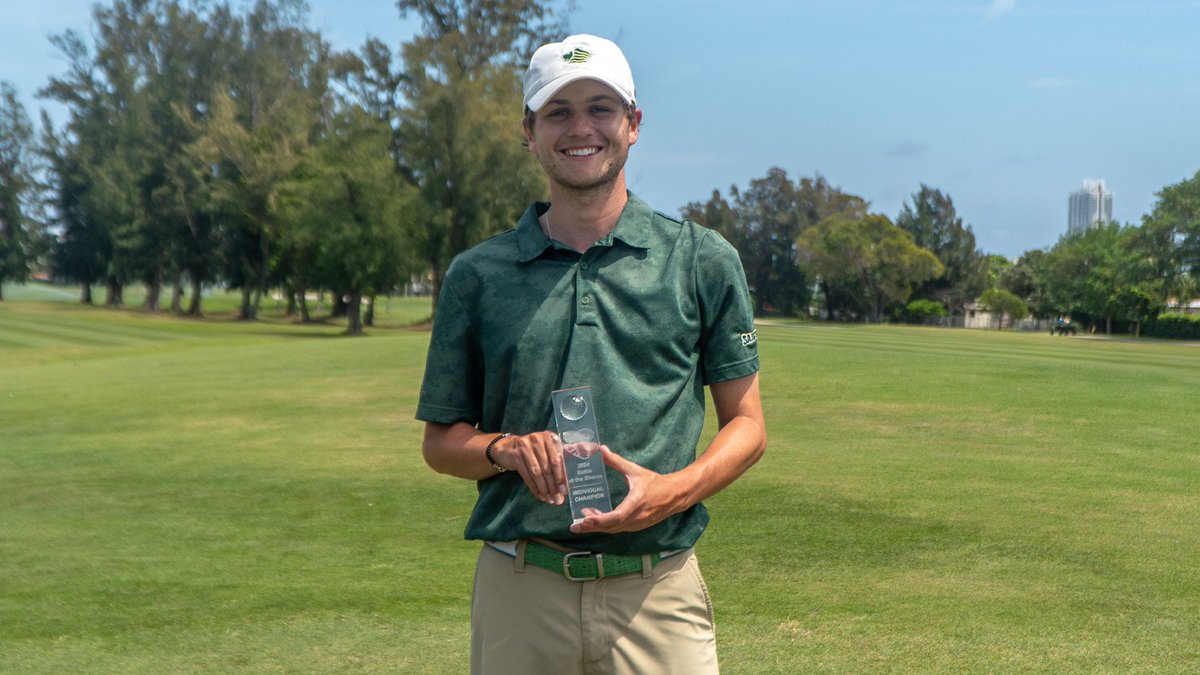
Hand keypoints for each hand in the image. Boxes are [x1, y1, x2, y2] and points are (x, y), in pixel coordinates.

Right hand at [493, 431, 567, 504]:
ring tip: (549, 499)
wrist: (508, 448)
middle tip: (557, 499)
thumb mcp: (546, 450)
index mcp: (549, 437)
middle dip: (553, 485)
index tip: (564, 490)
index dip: (561, 476)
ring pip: (537, 472)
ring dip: (544, 488)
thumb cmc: (533, 451)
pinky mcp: (515, 455)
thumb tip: (569, 482)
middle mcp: (537, 439)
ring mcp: (524, 446)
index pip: (557, 459)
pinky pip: (526, 475)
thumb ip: (559, 460)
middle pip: (547, 467)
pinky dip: (533, 487)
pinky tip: (539, 495)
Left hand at [568, 446, 688, 534]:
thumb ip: (617, 462)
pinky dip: (607, 527)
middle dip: (592, 527)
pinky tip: (596, 521)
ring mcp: (637, 525)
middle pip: (611, 527)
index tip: (585, 519)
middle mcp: (636, 518)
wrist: (675, 495)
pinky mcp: (637, 527)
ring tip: (582, 522)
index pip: (616, 517)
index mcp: (636, 503)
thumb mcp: (635, 470)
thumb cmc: (656, 483)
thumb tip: (601, 450)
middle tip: (575, 526)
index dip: (599, 520)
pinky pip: (619, 529)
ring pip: (614, 530)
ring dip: (598, 528)